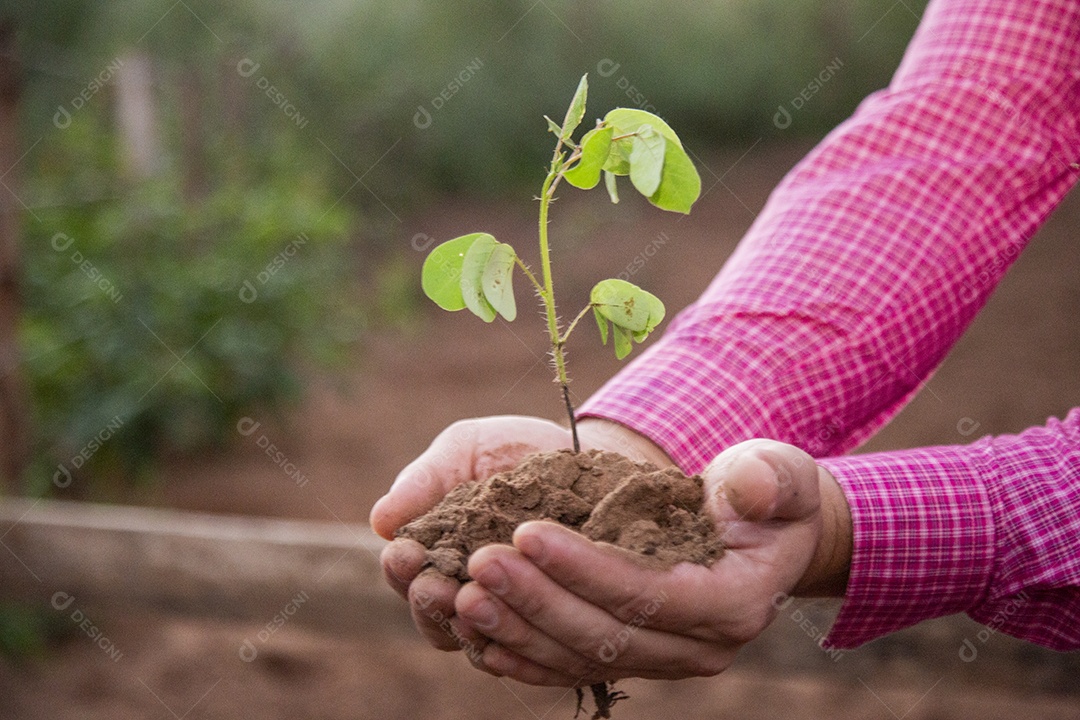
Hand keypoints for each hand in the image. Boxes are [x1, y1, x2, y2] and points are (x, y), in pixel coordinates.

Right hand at [370, 415, 672, 652]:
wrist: (589, 453)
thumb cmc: (515, 450)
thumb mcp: (466, 449)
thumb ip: (424, 481)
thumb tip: (380, 521)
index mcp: (436, 552)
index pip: (406, 575)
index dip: (400, 569)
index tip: (404, 554)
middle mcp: (467, 589)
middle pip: (434, 616)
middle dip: (428, 603)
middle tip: (433, 587)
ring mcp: (510, 608)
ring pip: (480, 636)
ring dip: (469, 624)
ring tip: (472, 602)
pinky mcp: (553, 617)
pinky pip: (532, 646)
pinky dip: (521, 638)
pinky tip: (520, 620)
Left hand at [451, 439, 851, 685]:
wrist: (765, 538)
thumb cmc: (769, 496)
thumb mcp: (779, 474)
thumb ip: (768, 479)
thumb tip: (749, 489)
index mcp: (731, 602)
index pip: (650, 595)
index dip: (586, 568)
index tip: (526, 533)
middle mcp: (696, 646)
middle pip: (604, 635)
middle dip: (537, 600)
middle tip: (479, 562)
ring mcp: (661, 659)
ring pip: (578, 658)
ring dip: (517, 629)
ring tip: (462, 594)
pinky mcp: (632, 657)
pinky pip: (569, 667)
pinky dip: (522, 654)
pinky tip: (476, 634)